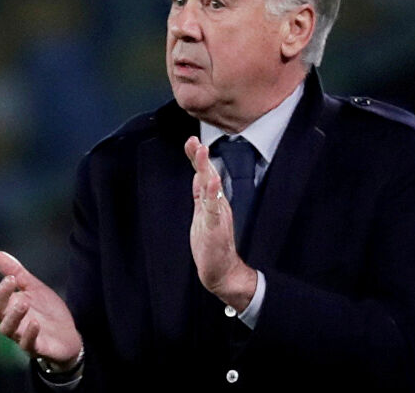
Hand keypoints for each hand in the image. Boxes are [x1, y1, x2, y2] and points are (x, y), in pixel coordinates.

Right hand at [0, 251, 81, 365]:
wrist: (68, 335)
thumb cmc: (46, 311)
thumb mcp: (34, 287)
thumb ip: (17, 273)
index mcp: (8, 305)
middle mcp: (11, 321)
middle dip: (0, 296)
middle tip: (10, 281)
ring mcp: (21, 336)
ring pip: (7, 329)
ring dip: (13, 315)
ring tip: (22, 302)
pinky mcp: (36, 348)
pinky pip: (28, 344)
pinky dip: (29, 334)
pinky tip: (34, 323)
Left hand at [184, 136, 257, 310]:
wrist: (223, 272)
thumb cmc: (212, 245)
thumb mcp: (203, 215)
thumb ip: (201, 196)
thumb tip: (197, 177)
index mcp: (212, 201)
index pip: (203, 175)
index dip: (197, 159)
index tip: (191, 141)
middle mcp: (217, 204)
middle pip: (208, 176)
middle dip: (201, 158)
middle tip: (196, 141)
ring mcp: (217, 215)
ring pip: (211, 188)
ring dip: (206, 170)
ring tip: (202, 153)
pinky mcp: (217, 228)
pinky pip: (214, 209)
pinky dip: (213, 194)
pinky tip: (213, 182)